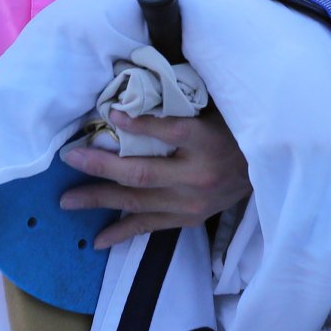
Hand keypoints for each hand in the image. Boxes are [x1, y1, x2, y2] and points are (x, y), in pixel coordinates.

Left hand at [58, 107, 251, 247]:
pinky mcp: (189, 219)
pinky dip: (123, 232)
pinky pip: (150, 226)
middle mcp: (197, 175)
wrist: (264, 168)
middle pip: (141, 173)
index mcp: (206, 140)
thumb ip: (182, 103)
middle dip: (101, 166)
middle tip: (70, 158)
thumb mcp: (216, 108)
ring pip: (138, 202)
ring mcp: (192, 202)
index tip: (110, 114)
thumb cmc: (234, 129)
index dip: (138, 123)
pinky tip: (98, 240)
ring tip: (67, 200)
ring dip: (100, 200)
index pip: (168, 130)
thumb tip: (136, 90)